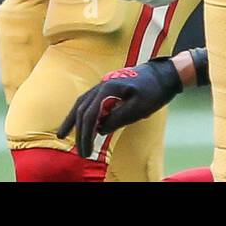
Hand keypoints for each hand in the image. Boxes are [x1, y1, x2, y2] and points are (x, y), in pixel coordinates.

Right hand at [57, 58, 181, 157]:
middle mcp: (101, 85)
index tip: (85, 151)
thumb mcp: (139, 108)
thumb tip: (99, 130)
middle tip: (80, 151)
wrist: (164, 74)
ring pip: (82, 102)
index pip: (90, 114)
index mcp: (107, 88)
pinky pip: (89, 100)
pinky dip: (82, 112)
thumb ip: (118, 118)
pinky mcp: (108, 87)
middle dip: (79, 132)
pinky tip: (81, 121)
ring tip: (62, 134)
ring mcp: (104, 84)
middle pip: (82, 109)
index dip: (85, 135)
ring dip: (73, 120)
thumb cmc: (154, 91)